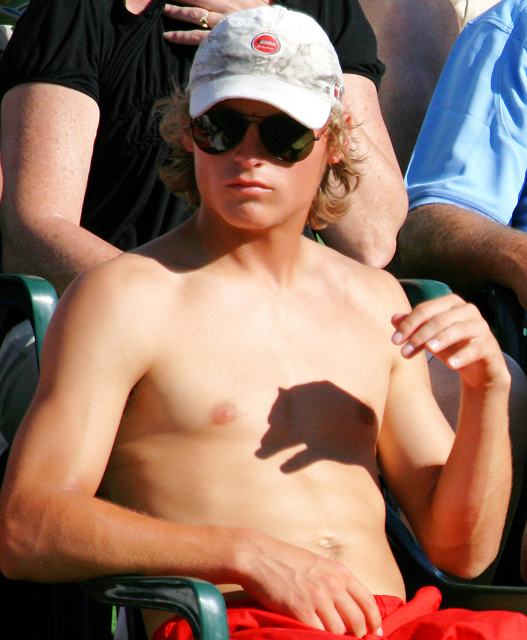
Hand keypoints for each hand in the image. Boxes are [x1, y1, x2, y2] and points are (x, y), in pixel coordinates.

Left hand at [163, 0, 268, 44]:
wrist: (277, 42)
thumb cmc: (270, 25)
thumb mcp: (260, 5)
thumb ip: (251, 1)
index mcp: (234, 0)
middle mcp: (225, 9)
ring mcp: (221, 25)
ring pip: (194, 15)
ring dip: (176, 12)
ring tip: (163, 10)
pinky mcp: (218, 41)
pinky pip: (196, 37)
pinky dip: (181, 36)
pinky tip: (169, 36)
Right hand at [235, 531, 381, 637]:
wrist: (258, 556)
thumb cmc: (286, 561)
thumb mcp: (318, 565)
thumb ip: (335, 582)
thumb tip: (350, 606)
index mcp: (339, 572)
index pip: (367, 601)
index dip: (374, 621)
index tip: (375, 632)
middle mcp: (332, 584)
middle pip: (357, 620)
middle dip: (357, 634)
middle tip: (351, 639)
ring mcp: (317, 598)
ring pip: (338, 631)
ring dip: (334, 636)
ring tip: (325, 633)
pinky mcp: (301, 610)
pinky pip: (318, 634)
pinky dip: (317, 637)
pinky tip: (310, 632)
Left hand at [391, 294, 508, 390]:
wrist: (478, 367)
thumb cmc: (451, 346)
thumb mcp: (429, 337)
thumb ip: (413, 326)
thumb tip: (394, 318)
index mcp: (450, 303)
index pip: (425, 309)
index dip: (409, 324)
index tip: (395, 341)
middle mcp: (467, 310)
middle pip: (440, 319)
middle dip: (420, 335)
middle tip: (404, 351)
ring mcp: (481, 327)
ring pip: (459, 329)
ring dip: (441, 339)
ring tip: (428, 350)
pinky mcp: (489, 345)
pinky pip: (476, 348)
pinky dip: (463, 356)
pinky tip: (451, 365)